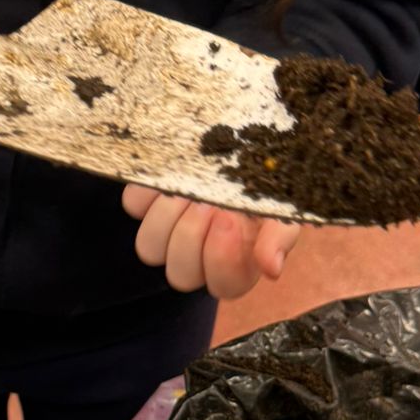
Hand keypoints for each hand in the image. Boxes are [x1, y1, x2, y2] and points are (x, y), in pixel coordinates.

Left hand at [123, 185, 301, 299]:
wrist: (249, 133)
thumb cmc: (271, 177)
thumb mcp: (286, 203)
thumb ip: (281, 237)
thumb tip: (271, 269)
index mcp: (237, 263)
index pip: (223, 286)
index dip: (223, 261)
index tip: (230, 222)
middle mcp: (198, 253)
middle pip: (180, 274)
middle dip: (194, 237)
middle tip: (212, 204)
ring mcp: (168, 228)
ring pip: (149, 248)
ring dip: (169, 219)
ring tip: (191, 188)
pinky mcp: (145, 199)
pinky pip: (133, 205)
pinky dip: (150, 191)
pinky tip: (174, 174)